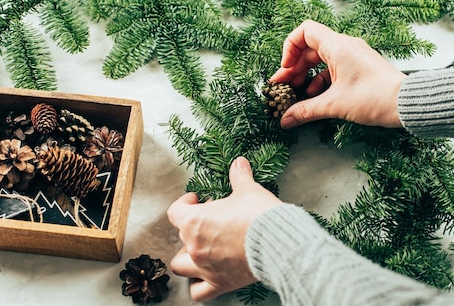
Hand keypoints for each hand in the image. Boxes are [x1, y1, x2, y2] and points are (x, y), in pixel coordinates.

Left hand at [167, 156, 282, 301]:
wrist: (278, 242)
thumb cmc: (259, 215)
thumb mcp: (248, 190)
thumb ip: (239, 176)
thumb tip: (239, 162)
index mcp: (194, 221)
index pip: (175, 211)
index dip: (185, 203)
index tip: (197, 199)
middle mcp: (194, 246)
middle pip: (181, 236)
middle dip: (193, 227)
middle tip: (211, 219)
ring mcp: (204, 267)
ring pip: (181, 266)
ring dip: (187, 257)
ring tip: (201, 248)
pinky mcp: (219, 283)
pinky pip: (199, 292)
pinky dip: (199, 285)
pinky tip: (207, 276)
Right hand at [270, 20, 406, 128]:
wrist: (407, 103)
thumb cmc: (375, 97)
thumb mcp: (335, 104)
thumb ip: (306, 110)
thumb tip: (286, 119)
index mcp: (337, 46)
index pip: (304, 31)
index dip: (289, 48)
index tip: (286, 69)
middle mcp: (345, 46)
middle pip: (310, 48)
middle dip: (294, 68)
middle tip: (283, 87)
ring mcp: (353, 56)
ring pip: (321, 60)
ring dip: (307, 76)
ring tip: (297, 96)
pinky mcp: (359, 67)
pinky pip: (334, 69)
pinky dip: (322, 81)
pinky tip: (316, 99)